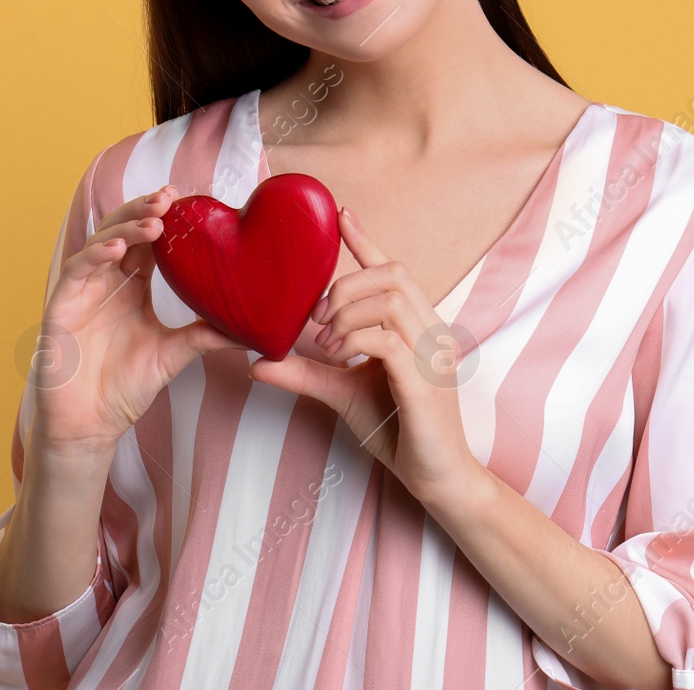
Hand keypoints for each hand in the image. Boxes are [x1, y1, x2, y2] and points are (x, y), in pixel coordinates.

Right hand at [33, 185, 238, 455]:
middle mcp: (106, 283)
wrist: (90, 426)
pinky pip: (75, 271)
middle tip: (168, 200)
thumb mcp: (173, 355)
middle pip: (122, 232)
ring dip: (124, 228)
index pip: (146, 242)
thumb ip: (204, 335)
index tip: (184, 202)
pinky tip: (117, 249)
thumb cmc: (123, 388)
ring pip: (100, 244)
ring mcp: (82, 292)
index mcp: (131, 287)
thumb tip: (251, 330)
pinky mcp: (60, 307)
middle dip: (143, 212)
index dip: (162, 219)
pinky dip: (95, 256)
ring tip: (152, 222)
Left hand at [246, 206, 480, 506]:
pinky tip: (337, 355)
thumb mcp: (343, 393)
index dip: (366, 240)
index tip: (341, 214)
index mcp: (417, 327)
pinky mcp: (424, 381)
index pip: (394, 270)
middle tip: (315, 317)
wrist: (438, 477)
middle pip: (393, 273)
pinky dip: (354, 339)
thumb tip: (255, 362)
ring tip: (325, 341)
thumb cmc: (398, 431)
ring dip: (347, 312)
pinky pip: (387, 339)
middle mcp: (431, 332)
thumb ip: (305, 372)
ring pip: (389, 298)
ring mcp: (432, 355)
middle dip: (345, 284)